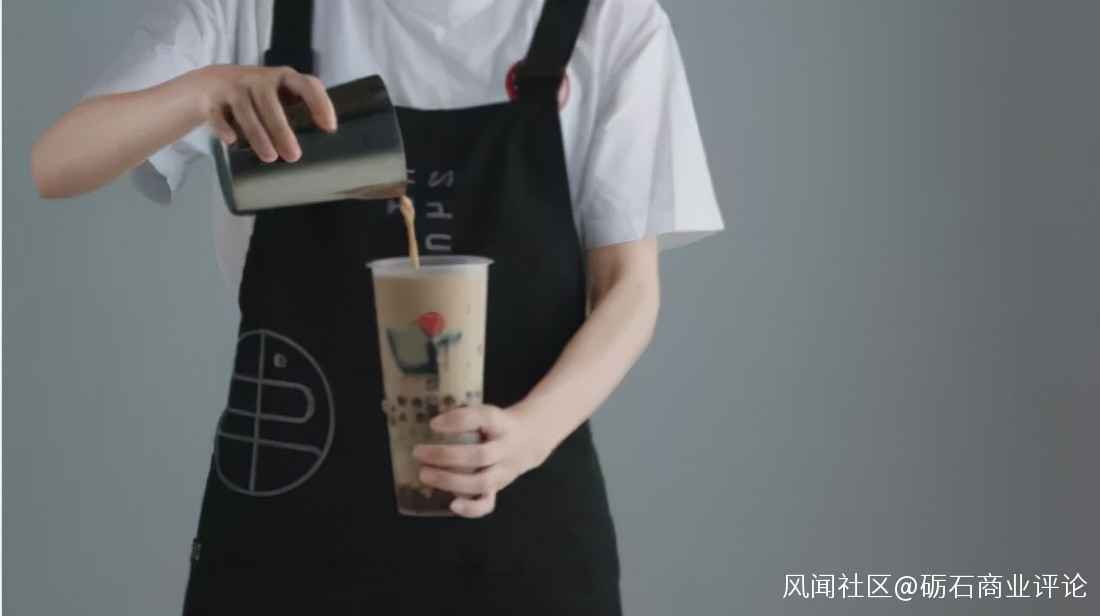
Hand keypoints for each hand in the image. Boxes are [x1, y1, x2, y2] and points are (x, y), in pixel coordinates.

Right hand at [186, 64, 336, 162]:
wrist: (212, 82)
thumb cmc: (257, 95)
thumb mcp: (279, 96)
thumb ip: (298, 110)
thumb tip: (321, 136)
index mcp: (283, 78)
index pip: (306, 84)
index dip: (319, 103)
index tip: (329, 128)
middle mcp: (259, 79)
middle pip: (270, 103)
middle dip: (281, 130)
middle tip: (293, 156)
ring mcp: (234, 88)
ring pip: (246, 111)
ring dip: (258, 135)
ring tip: (270, 157)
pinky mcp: (213, 100)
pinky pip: (218, 114)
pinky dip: (224, 127)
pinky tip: (232, 141)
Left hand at [412, 404, 552, 518]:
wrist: (532, 438)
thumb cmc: (498, 423)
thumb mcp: (488, 413)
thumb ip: (464, 418)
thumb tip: (427, 424)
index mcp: (502, 423)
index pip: (483, 418)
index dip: (458, 421)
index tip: (433, 424)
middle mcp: (506, 448)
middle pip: (479, 455)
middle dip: (446, 456)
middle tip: (418, 453)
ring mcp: (505, 471)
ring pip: (481, 482)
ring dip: (451, 481)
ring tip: (425, 475)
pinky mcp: (500, 487)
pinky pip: (488, 503)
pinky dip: (470, 507)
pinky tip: (452, 505)